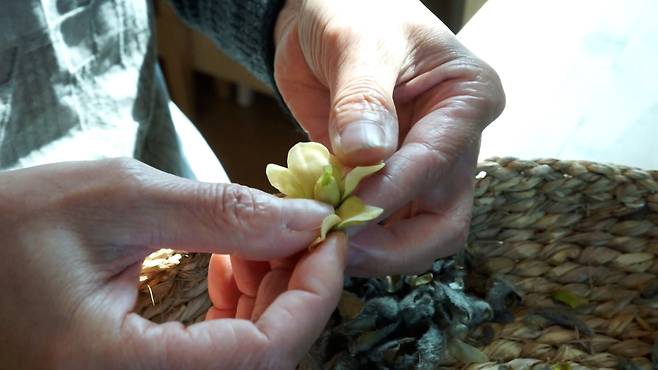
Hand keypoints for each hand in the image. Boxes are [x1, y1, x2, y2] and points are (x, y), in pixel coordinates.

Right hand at [0, 158, 345, 368]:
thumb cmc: (9, 227)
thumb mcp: (119, 202)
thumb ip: (223, 213)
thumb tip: (307, 220)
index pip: (263, 354)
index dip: (314, 293)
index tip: (329, 236)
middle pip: (263, 360)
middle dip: (295, 288)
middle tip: (296, 227)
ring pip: (247, 358)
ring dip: (270, 295)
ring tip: (254, 239)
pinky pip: (219, 356)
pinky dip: (241, 309)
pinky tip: (229, 262)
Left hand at [274, 0, 504, 275]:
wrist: (318, 15)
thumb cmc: (351, 10)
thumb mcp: (358, 41)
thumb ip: (363, 97)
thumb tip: (366, 155)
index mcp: (468, 100)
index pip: (437, 162)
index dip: (390, 191)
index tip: (345, 208)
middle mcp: (454, 142)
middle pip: (442, 222)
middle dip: (392, 245)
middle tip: (338, 246)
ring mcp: (419, 166)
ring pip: (411, 235)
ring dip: (367, 247)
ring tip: (320, 241)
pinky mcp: (384, 180)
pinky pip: (373, 223)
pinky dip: (345, 232)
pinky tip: (312, 228)